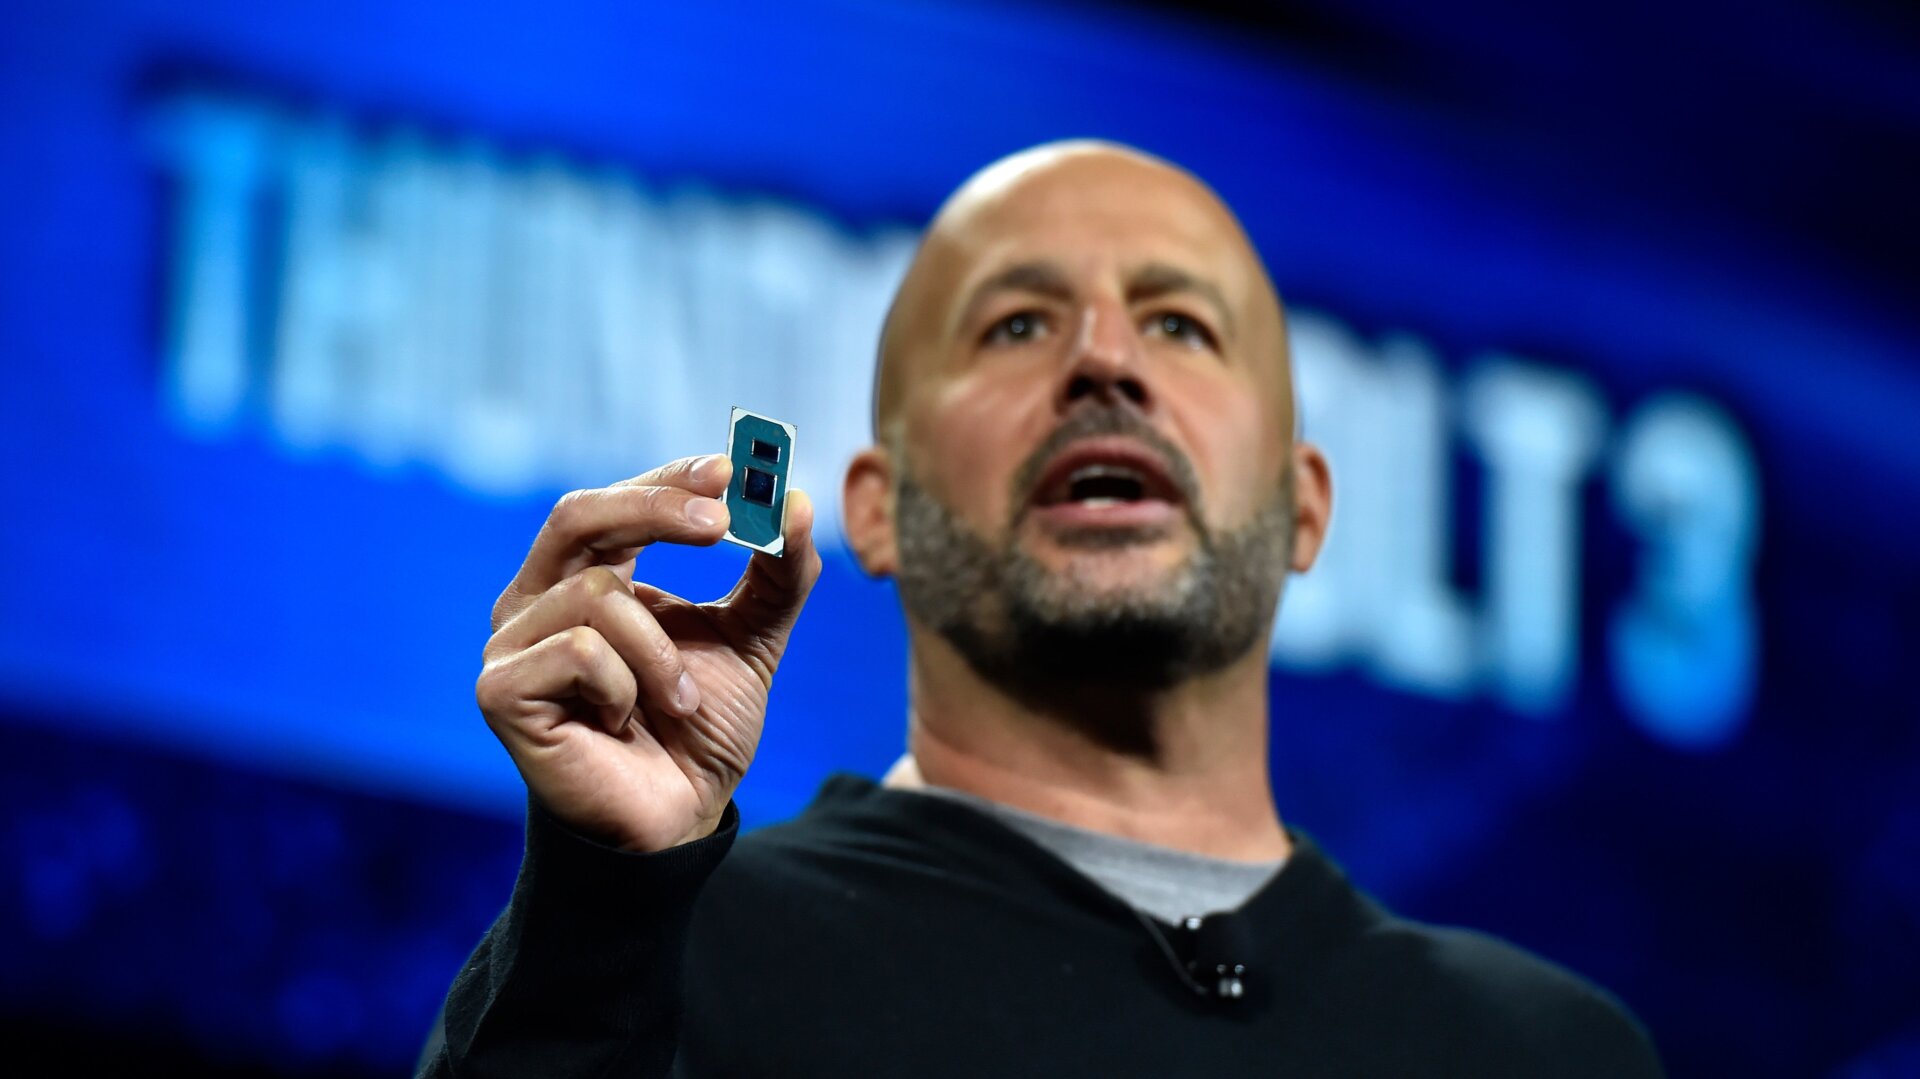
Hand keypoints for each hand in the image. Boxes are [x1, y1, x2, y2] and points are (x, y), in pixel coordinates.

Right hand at [475, 454, 821, 850]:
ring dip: (660, 651)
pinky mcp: (501, 692)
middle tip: (724, 520)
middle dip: (656, 508)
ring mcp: (510, 645)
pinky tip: (623, 723)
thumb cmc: (698, 727)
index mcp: (586, 575)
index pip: (617, 502)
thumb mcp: (755, 640)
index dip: (670, 478)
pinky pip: (579, 651)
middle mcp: (537, 599)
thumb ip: (777, 575)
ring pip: (596, 594)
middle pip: (578, 514)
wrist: (676, 818)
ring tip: (678, 701)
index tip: (734, 468)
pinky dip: (625, 686)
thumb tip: (798, 501)